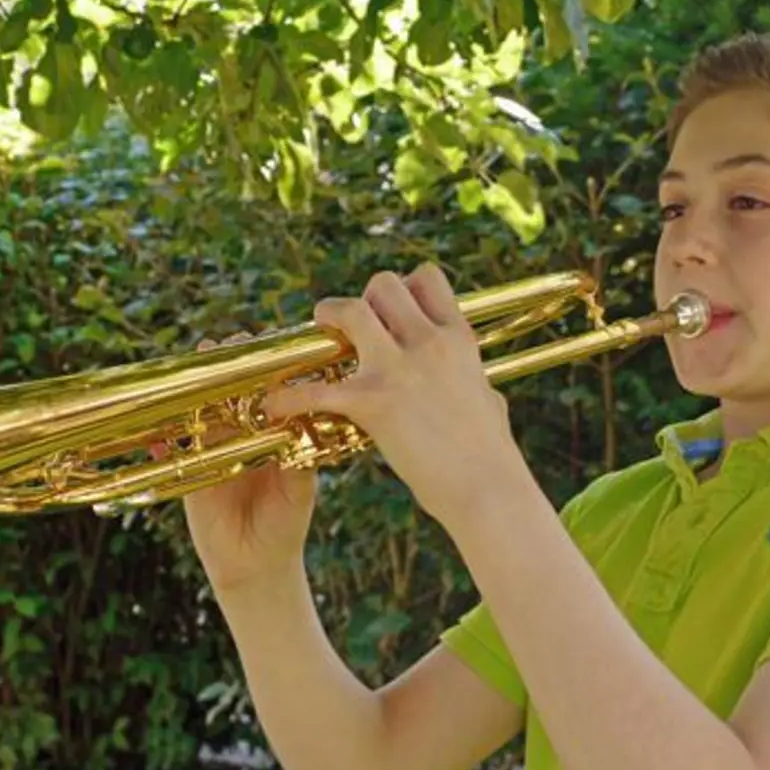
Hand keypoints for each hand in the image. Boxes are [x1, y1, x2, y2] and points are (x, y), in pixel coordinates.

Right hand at [171, 332, 316, 592]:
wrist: (256, 565)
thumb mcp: (299, 493)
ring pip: (199, 414)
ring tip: (187, 375)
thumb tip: (300, 432)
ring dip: (190, 394)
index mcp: (271, 436)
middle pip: (227, 394)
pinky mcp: (190, 473)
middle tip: (218, 346)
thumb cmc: (285, 525)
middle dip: (222, 368)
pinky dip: (161, 441)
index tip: (258, 346)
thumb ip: (299, 464)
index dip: (259, 368)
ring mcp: (213, 452)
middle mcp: (241, 438)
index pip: (264, 392)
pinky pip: (172, 451)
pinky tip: (156, 433)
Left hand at [261, 262, 526, 526]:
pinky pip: (316, 390)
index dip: (404, 288)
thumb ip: (474, 383)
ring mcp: (400, 370)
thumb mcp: (488, 403)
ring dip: (328, 317)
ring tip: (317, 332)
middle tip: (352, 325)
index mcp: (458, 339)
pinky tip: (277, 407)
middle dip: (363, 299)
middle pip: (383, 285)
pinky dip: (290, 397)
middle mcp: (429, 343)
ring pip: (351, 311)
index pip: (426, 278)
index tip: (392, 310)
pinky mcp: (373, 404)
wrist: (487, 491)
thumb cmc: (491, 457)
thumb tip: (479, 387)